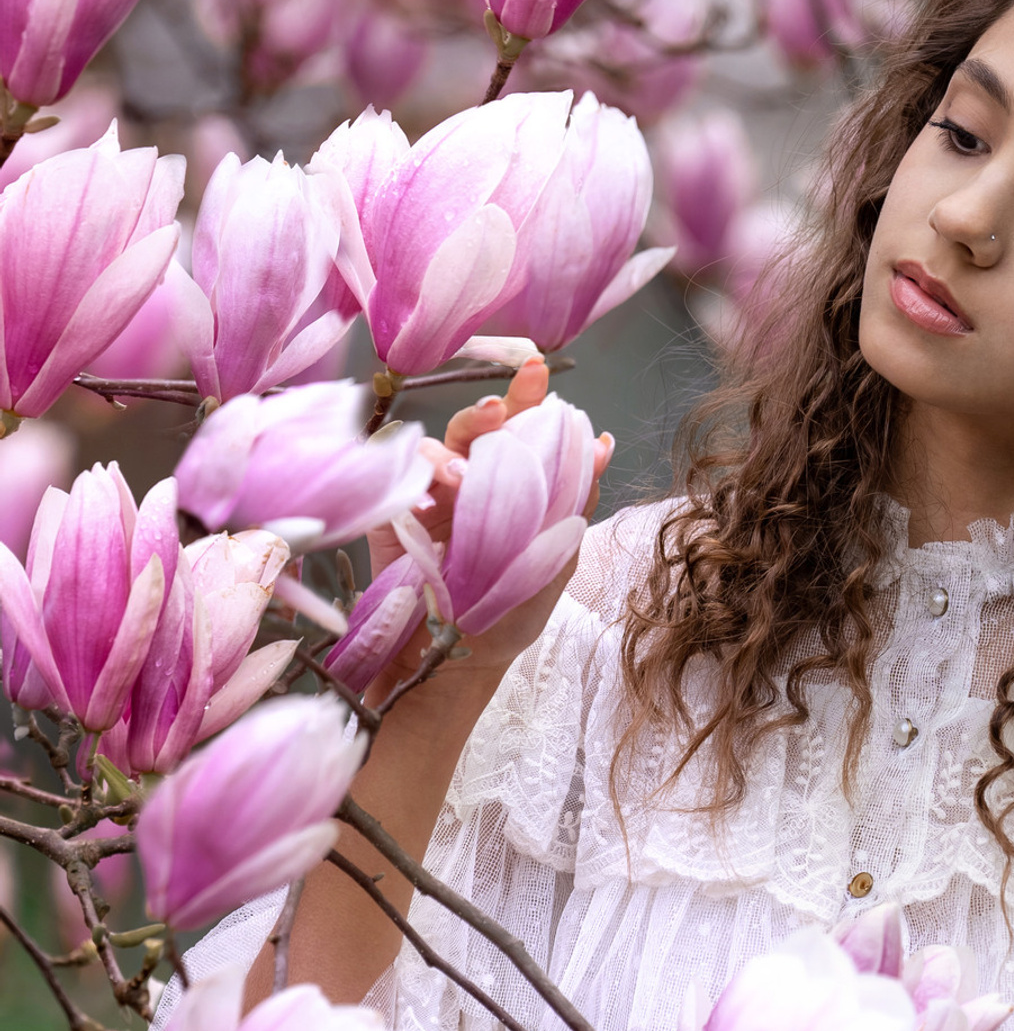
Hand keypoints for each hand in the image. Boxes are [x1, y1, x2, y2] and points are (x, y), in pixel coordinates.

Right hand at [365, 358, 615, 691]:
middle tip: (503, 406)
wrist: (457, 660)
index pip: (522, 433)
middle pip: (477, 428)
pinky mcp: (394, 514)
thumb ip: (574, 502)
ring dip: (454, 449)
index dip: (529, 399)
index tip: (541, 370)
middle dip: (490, 409)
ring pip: (437, 447)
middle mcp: (471, 484)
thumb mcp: (553, 559)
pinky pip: (399, 478)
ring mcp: (431, 496)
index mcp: (512, 489)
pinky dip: (415, 478)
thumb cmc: (508, 613)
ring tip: (466, 472)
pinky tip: (431, 495)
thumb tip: (602, 445)